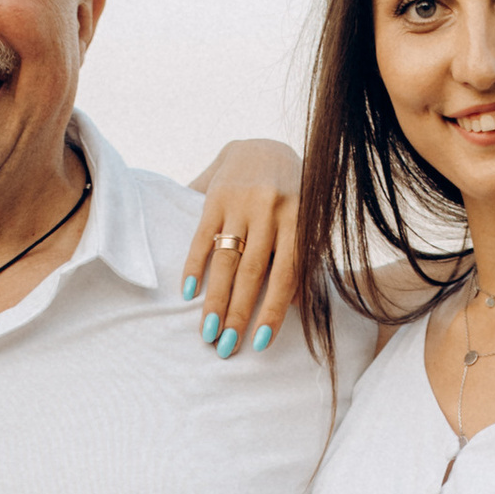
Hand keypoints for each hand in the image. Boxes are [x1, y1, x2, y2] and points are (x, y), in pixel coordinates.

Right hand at [183, 139, 301, 356]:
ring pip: (226, 260)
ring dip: (215, 300)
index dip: (273, 310)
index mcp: (298, 218)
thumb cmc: (290, 196)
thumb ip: (301, 257)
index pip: (286, 274)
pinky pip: (202, 237)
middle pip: (251, 273)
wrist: (264, 146)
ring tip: (207, 331)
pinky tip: (189, 293)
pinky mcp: (215, 197)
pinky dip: (194, 266)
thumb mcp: (305, 220)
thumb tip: (294, 305)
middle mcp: (270, 210)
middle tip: (226, 347)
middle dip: (238, 313)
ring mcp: (240, 202)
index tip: (261, 342)